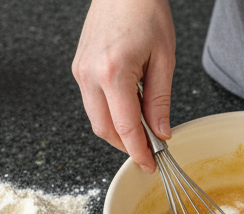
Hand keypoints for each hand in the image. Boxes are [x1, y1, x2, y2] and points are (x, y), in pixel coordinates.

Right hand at [72, 0, 176, 172]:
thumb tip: (161, 133)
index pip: (125, 128)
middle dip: (127, 147)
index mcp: (113, 73)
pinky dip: (111, 115)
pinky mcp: (79, 67)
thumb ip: (160, 101)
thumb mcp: (164, 59)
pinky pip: (93, 103)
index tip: (151, 166)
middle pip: (104, 129)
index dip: (139, 153)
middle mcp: (90, 74)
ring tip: (144, 131)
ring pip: (96, 119)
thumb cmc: (144, 11)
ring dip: (119, 132)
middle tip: (150, 153)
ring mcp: (80, 70)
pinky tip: (130, 111)